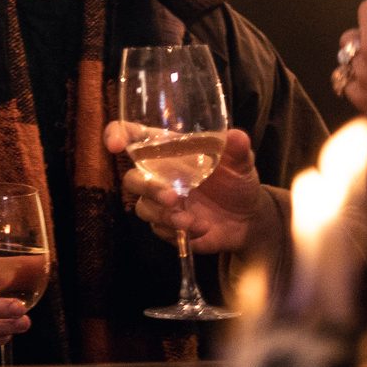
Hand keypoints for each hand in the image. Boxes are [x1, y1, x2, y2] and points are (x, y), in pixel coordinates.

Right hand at [104, 122, 273, 253]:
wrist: (249, 220)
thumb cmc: (237, 181)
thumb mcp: (241, 163)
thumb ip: (237, 150)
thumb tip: (237, 136)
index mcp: (168, 150)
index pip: (133, 136)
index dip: (117, 135)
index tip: (116, 145)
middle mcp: (158, 174)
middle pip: (132, 178)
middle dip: (147, 188)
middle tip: (172, 197)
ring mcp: (160, 202)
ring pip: (142, 207)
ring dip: (162, 215)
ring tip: (188, 220)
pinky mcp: (167, 226)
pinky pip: (159, 229)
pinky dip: (177, 231)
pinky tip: (200, 228)